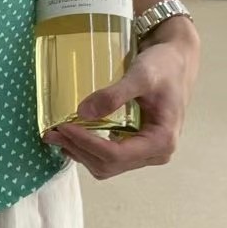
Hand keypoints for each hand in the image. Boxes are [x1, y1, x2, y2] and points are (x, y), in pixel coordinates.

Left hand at [43, 17, 199, 179]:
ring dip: (79, 152)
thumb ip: (115, 95)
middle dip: (78, 150)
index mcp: (161, 141)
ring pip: (105, 165)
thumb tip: (83, 113)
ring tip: (55, 135)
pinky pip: (107, 157)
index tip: (63, 127)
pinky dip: (86, 150)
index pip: (116, 155)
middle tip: (51, 132)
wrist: (175, 61)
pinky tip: (70, 137)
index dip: (86, 143)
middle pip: (108, 165)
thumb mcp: (141, 76)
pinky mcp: (135, 147)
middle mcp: (155, 154)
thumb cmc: (163, 66)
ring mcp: (145, 153)